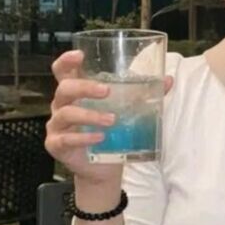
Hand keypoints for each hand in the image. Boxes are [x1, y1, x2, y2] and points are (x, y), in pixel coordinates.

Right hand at [45, 50, 173, 185]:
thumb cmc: (112, 134)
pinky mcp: (57, 145)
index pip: (63, 71)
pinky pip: (66, 139)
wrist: (104, 169)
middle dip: (84, 87)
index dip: (67, 61)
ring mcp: (57, 126)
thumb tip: (167, 80)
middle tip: (106, 90)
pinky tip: (100, 138)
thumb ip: (144, 95)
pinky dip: (84, 137)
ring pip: (67, 114)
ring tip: (112, 120)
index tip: (80, 55)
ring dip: (90, 115)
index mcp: (75, 93)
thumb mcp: (127, 112)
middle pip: (65, 89)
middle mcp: (62, 106)